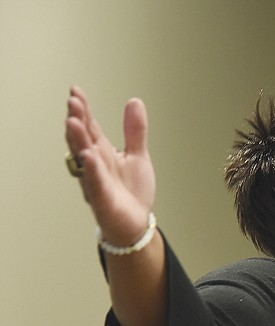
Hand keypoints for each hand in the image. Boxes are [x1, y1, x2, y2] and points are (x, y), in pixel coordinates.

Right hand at [65, 86, 154, 245]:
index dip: (83, 110)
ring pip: (84, 158)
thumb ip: (135, 131)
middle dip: (77, 120)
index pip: (90, 127)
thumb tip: (134, 100)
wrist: (136, 223)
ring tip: (73, 121)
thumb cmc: (132, 191)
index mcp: (103, 152)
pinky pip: (95, 182)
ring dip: (78, 140)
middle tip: (72, 101)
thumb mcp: (138, 155)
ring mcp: (96, 181)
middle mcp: (95, 164)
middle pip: (83, 139)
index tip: (76, 91)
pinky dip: (92, 169)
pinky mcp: (102, 199)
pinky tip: (89, 155)